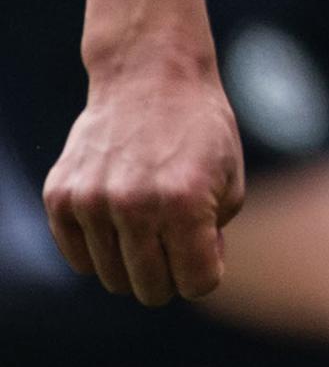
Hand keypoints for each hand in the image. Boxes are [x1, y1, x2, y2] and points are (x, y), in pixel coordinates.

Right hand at [43, 58, 243, 305]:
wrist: (150, 78)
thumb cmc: (200, 132)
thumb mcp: (230, 181)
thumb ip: (213, 238)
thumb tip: (188, 279)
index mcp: (185, 204)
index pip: (197, 283)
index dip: (205, 274)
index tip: (205, 251)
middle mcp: (134, 206)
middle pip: (150, 288)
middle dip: (170, 277)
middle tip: (175, 246)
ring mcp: (92, 201)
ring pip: (111, 278)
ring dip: (133, 263)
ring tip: (148, 225)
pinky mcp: (60, 197)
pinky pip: (78, 258)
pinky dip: (99, 251)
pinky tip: (117, 223)